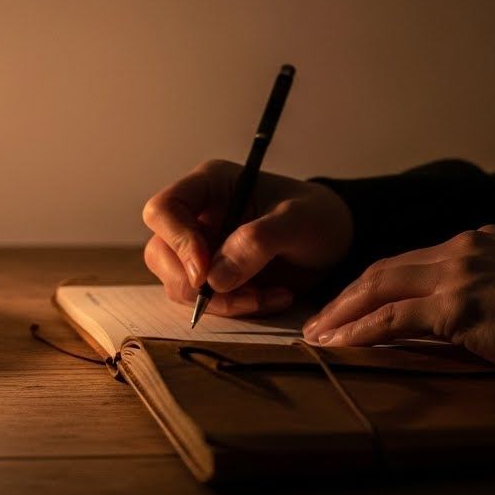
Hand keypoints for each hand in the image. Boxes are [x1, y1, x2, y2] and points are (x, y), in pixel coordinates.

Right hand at [142, 159, 352, 315]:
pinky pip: (205, 303)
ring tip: (268, 296)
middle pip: (161, 253)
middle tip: (246, 294)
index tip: (206, 272)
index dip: (177, 242)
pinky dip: (236, 308)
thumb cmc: (317, 216)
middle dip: (197, 284)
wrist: (334, 242)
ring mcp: (200, 249)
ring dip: (222, 302)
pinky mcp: (212, 278)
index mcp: (209, 185)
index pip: (163, 209)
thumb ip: (259, 241)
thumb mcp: (299, 220)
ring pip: (178, 284)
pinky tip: (272, 298)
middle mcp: (196, 216)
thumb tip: (215, 277)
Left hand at [301, 225, 494, 370]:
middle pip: (387, 269)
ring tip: (318, 337)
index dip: (377, 285)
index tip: (352, 306)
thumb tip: (473, 325)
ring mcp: (460, 272)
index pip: (414, 262)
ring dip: (343, 314)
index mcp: (482, 242)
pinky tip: (341, 346)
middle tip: (320, 321)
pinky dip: (361, 332)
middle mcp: (465, 248)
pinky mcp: (458, 304)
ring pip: (380, 288)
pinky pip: (393, 319)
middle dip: (348, 296)